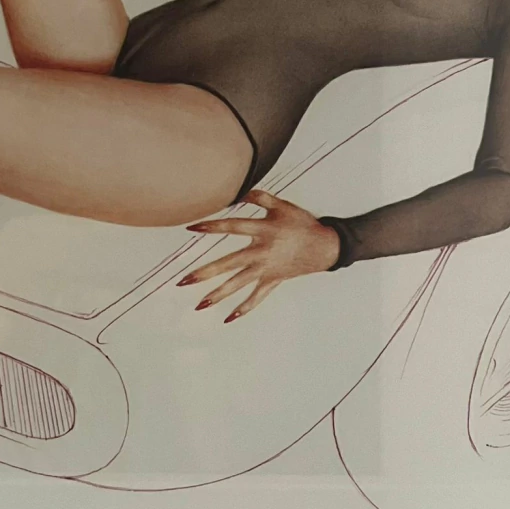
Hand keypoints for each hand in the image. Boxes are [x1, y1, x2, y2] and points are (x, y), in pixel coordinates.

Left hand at [177, 190, 340, 322]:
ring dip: (219, 295)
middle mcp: (263, 252)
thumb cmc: (303, 223)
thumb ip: (260, 197)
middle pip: (229, 263)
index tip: (192, 228)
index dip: (213, 226)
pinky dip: (244, 308)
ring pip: (239, 284)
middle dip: (205, 272)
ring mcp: (267, 269)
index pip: (233, 227)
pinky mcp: (273, 280)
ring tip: (199, 305)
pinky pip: (257, 297)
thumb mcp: (282, 205)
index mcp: (264, 231)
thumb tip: (239, 190)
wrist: (326, 247)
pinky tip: (228, 318)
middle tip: (184, 281)